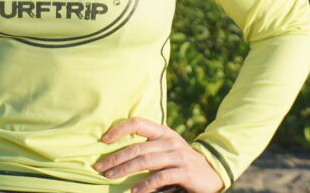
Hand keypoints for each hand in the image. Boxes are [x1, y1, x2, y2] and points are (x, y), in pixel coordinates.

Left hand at [94, 117, 223, 192]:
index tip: (103, 140)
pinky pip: (161, 177)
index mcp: (162, 131)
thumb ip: (147, 146)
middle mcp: (169, 140)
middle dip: (115, 157)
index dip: (119, 129)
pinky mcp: (184, 171)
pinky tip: (134, 191)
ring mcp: (178, 155)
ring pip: (146, 161)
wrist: (210, 171)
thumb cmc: (180, 160)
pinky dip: (145, 185)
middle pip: (137, 147)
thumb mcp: (165, 147)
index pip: (138, 123)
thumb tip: (116, 153)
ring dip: (125, 170)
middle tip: (99, 167)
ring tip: (110, 177)